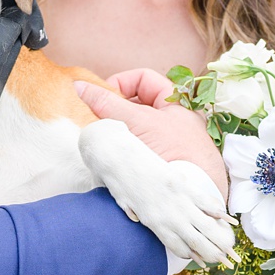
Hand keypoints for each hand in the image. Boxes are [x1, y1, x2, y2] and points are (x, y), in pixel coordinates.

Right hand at [72, 75, 228, 203]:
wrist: (194, 194)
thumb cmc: (175, 152)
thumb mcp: (139, 121)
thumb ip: (107, 102)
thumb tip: (80, 85)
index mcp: (176, 103)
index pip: (143, 79)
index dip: (120, 83)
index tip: (100, 98)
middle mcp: (173, 122)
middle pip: (135, 104)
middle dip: (114, 110)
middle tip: (97, 120)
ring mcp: (167, 145)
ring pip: (133, 129)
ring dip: (116, 131)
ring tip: (104, 140)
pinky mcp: (159, 165)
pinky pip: (135, 150)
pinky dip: (122, 151)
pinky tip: (113, 159)